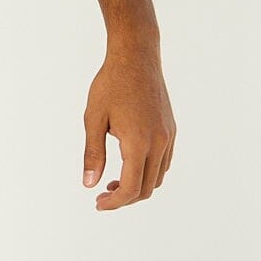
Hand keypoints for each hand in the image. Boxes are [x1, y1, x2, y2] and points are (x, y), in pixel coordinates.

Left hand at [82, 38, 174, 209]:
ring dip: (138, 187)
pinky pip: (164, 162)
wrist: (136, 57)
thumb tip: (89, 184)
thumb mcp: (93, 118)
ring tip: (114, 182)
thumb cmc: (111, 84)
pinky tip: (130, 165)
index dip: (115, 202)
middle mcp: (159, 142)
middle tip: (102, 195)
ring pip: (159, 177)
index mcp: (138, 142)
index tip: (98, 203)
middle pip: (147, 188)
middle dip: (125, 198)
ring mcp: (168, 136)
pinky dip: (149, 173)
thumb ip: (93, 154)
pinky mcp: (171, 129)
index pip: (131, 187)